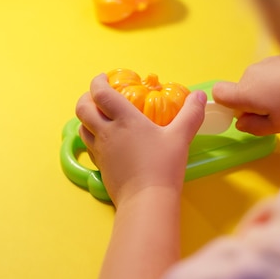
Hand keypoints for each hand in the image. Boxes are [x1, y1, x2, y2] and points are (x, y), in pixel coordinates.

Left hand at [75, 73, 205, 205]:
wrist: (146, 200)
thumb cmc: (163, 166)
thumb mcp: (180, 138)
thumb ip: (190, 114)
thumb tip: (199, 95)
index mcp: (124, 119)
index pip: (100, 93)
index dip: (97, 82)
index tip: (103, 78)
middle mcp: (106, 132)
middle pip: (82, 108)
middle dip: (86, 98)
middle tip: (97, 95)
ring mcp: (100, 150)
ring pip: (81, 127)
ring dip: (87, 118)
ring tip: (99, 116)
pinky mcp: (100, 166)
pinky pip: (89, 145)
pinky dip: (92, 136)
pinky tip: (106, 139)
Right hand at [212, 55, 279, 135]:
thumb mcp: (277, 126)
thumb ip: (253, 127)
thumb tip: (241, 122)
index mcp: (244, 91)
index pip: (218, 94)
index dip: (228, 106)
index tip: (246, 115)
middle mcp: (250, 74)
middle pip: (243, 92)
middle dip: (257, 104)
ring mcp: (265, 63)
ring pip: (260, 84)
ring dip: (272, 95)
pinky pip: (273, 75)